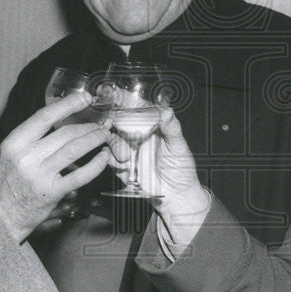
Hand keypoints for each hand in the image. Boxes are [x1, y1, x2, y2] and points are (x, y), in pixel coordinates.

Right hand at [0, 92, 110, 241]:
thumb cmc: (8, 183)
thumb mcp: (12, 153)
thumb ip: (33, 137)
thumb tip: (64, 119)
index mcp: (15, 143)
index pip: (44, 116)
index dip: (68, 104)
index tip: (85, 98)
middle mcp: (26, 156)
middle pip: (65, 132)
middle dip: (88, 126)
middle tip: (100, 125)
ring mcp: (40, 175)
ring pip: (75, 148)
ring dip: (94, 139)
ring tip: (104, 136)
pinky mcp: (52, 192)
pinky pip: (81, 174)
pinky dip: (96, 164)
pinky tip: (103, 157)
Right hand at [108, 107, 210, 243]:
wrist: (175, 196)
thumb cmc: (181, 169)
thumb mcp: (179, 147)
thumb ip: (172, 129)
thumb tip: (167, 111)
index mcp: (151, 125)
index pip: (135, 108)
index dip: (123, 99)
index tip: (114, 95)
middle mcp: (137, 134)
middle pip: (117, 120)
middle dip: (111, 120)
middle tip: (110, 124)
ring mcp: (128, 149)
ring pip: (111, 138)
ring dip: (115, 145)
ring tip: (126, 157)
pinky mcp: (121, 164)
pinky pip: (108, 157)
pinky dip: (112, 159)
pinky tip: (124, 165)